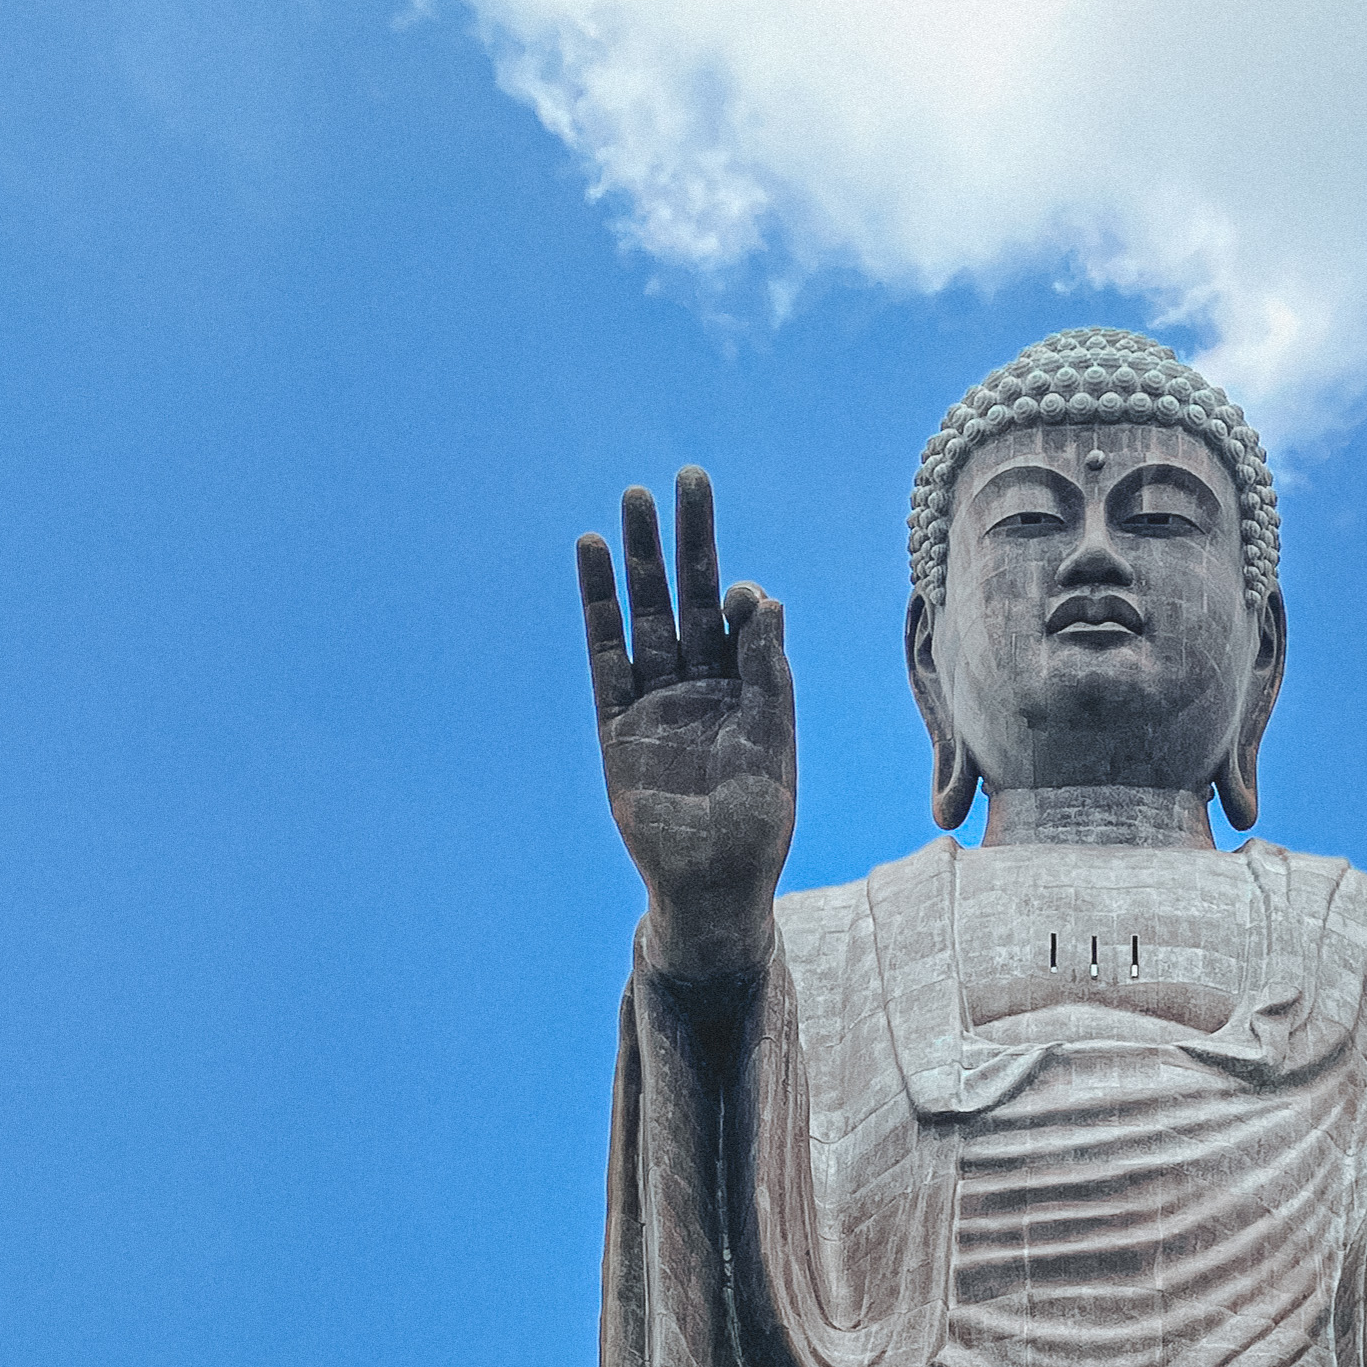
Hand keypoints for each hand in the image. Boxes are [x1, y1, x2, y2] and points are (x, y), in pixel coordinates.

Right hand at [576, 468, 794, 996]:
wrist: (711, 889)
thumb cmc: (756, 829)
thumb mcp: (774, 748)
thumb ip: (769, 675)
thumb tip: (767, 600)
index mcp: (748, 690)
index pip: (742, 623)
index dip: (741, 601)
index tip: (743, 596)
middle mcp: (701, 685)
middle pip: (692, 597)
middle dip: (690, 540)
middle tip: (688, 478)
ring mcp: (657, 699)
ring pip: (647, 613)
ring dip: (640, 559)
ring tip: (634, 499)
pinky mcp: (617, 720)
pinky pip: (605, 652)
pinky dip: (599, 605)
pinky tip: (591, 554)